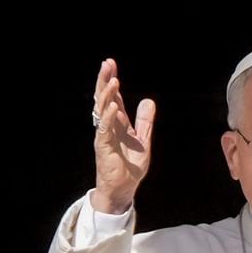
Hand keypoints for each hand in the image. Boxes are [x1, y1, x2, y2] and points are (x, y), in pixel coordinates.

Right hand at [91, 58, 155, 213]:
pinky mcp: (104, 147)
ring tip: (113, 80)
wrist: (124, 189)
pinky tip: (114, 106)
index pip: (112, 97)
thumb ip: (145, 121)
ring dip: (107, 95)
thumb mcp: (143, 140)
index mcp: (117, 123)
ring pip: (102, 111)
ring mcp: (104, 136)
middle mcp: (108, 126)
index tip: (111, 64)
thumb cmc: (130, 167)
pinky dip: (109, 117)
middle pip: (104, 99)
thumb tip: (148, 101)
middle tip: (107, 63)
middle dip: (105, 81)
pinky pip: (105, 129)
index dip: (111, 81)